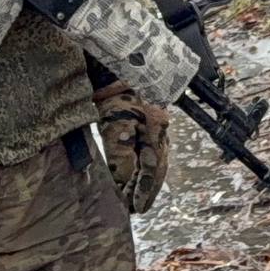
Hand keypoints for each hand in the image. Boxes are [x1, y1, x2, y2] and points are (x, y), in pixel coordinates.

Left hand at [93, 80, 171, 212]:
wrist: (114, 62)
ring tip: (136, 196)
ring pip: (155, 157)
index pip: (151, 168)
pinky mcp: (148, 118)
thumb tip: (124, 180)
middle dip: (146, 188)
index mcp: (153, 129)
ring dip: (146, 178)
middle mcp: (158, 127)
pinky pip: (150, 147)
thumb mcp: (112, 123)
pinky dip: (144, 165)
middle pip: (157, 165)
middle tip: (136, 207)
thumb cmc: (111, 90)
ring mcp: (155, 122)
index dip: (143, 190)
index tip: (135, 208)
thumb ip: (120, 153)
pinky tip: (136, 172)